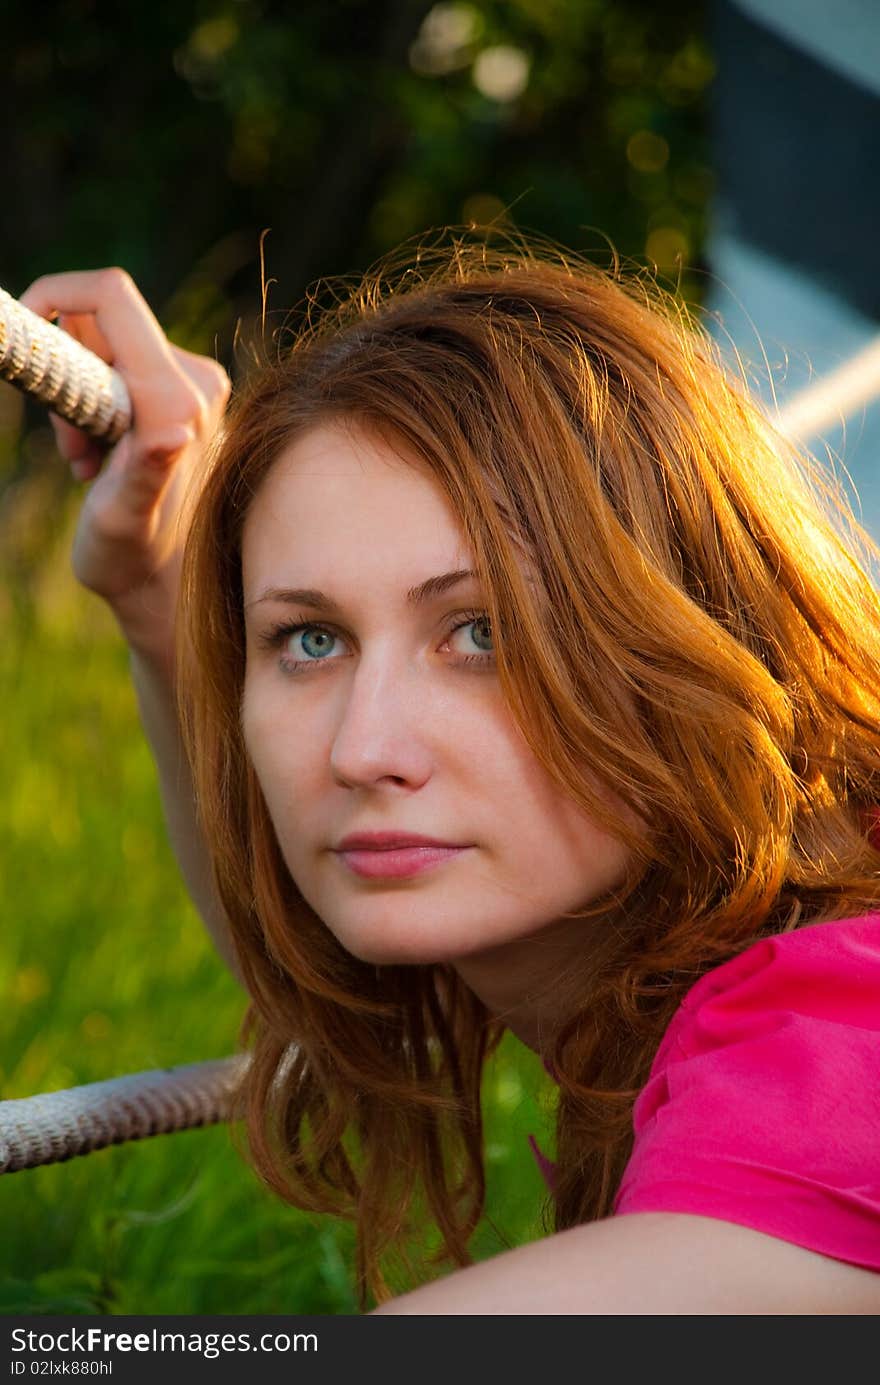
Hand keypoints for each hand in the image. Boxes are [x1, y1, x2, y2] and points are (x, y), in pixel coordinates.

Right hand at [19, 268, 230, 669]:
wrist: (168, 586)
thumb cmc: (135, 559)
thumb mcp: (124, 518)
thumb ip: (145, 470)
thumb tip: (178, 432)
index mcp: (176, 397)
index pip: (108, 295)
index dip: (54, 295)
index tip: (28, 340)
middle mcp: (196, 381)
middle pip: (104, 321)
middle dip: (67, 369)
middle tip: (72, 447)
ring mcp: (196, 388)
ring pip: (109, 348)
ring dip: (81, 397)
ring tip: (89, 463)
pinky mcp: (188, 399)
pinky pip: (124, 369)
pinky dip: (99, 406)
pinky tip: (107, 460)